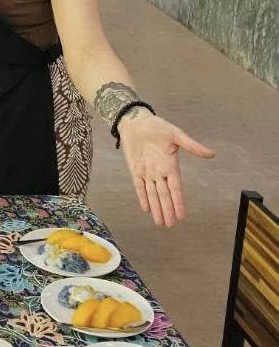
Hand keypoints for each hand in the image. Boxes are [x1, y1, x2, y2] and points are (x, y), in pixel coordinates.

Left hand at [117, 109, 212, 226]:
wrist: (135, 120)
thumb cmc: (157, 126)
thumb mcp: (176, 135)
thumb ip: (192, 146)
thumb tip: (212, 154)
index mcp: (171, 165)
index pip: (176, 189)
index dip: (178, 203)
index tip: (182, 216)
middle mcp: (160, 172)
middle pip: (164, 196)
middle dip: (167, 210)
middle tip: (170, 226)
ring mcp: (147, 172)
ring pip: (152, 194)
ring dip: (156, 208)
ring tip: (160, 223)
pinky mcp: (135, 170)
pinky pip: (139, 186)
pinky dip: (142, 197)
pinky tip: (146, 209)